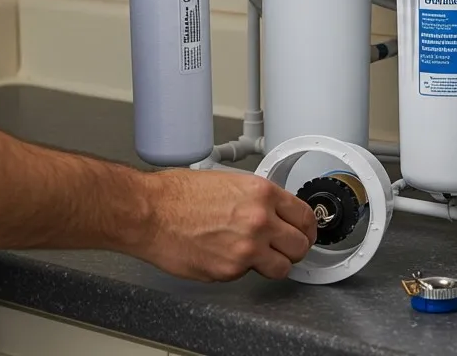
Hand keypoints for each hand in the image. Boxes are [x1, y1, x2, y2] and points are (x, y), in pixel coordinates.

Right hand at [138, 169, 317, 281]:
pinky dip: (239, 269)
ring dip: (274, 264)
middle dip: (294, 248)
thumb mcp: (229, 182)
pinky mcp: (230, 271)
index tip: (305, 232)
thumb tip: (274, 212)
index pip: (305, 215)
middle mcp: (259, 221)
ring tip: (258, 257)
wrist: (150, 213)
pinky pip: (247, 274)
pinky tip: (223, 255)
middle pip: (301, 245)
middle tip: (284, 248)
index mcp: (262, 194)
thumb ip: (257, 199)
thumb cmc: (178, 195)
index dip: (307, 227)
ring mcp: (246, 249)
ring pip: (282, 268)